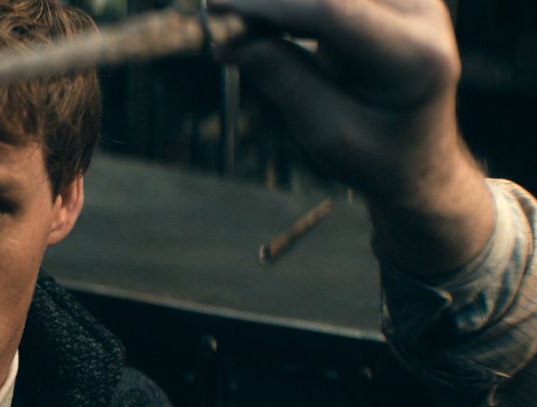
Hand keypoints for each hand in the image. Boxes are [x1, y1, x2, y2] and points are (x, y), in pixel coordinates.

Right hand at [210, 0, 494, 274]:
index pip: (332, 11)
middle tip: (214, 14)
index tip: (214, 7)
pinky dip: (292, 4)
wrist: (419, 159)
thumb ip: (285, 81)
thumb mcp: (327, 132)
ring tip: (234, 24)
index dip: (268, 5)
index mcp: (416, 58)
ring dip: (278, 1)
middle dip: (269, 0)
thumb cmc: (375, 154)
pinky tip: (258, 20)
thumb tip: (231, 42)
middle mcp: (423, 15)